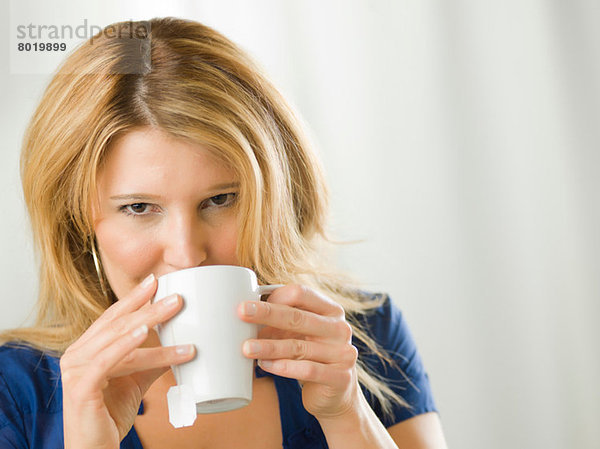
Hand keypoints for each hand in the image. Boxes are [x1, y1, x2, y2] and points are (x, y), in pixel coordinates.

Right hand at [60, 274, 195, 448]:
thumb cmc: (110, 413)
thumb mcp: (136, 379)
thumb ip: (153, 360)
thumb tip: (183, 342)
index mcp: (87, 348)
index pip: (113, 317)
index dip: (134, 298)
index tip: (157, 281)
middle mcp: (77, 354)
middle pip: (118, 323)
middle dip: (149, 306)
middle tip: (176, 295)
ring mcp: (76, 370)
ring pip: (118, 338)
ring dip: (149, 321)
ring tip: (174, 308)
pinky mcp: (80, 387)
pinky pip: (108, 360)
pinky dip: (127, 344)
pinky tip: (145, 333)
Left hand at [238, 284, 359, 420]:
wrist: (335, 393)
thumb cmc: (311, 355)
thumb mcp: (302, 332)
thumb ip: (283, 318)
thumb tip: (247, 308)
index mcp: (331, 310)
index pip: (302, 294)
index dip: (275, 297)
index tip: (251, 302)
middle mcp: (340, 329)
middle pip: (298, 317)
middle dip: (267, 313)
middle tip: (241, 312)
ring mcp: (343, 353)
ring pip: (299, 346)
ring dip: (269, 346)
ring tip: (246, 348)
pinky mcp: (340, 378)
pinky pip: (307, 370)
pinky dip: (283, 367)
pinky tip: (265, 365)